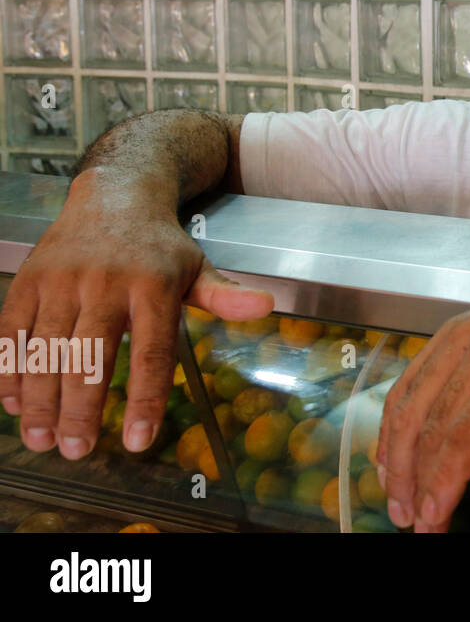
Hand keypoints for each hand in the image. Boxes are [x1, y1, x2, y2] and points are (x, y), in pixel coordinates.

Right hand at [0, 170, 273, 458]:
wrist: (115, 194)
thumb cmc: (160, 246)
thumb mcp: (197, 267)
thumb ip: (224, 296)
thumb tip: (266, 306)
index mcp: (154, 286)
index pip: (152, 353)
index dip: (144, 400)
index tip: (137, 442)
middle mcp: (106, 283)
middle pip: (90, 357)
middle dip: (80, 410)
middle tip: (77, 451)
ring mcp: (63, 281)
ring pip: (47, 350)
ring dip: (41, 401)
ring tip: (41, 440)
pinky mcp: (31, 279)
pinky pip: (14, 331)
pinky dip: (10, 370)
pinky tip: (13, 402)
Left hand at [376, 273, 469, 530]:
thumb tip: (461, 421)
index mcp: (458, 335)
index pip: (404, 395)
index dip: (390, 445)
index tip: (393, 479)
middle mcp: (465, 342)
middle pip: (411, 417)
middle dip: (400, 474)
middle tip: (402, 511)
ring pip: (436, 431)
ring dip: (422, 484)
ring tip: (424, 520)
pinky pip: (469, 434)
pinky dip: (449, 474)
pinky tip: (445, 499)